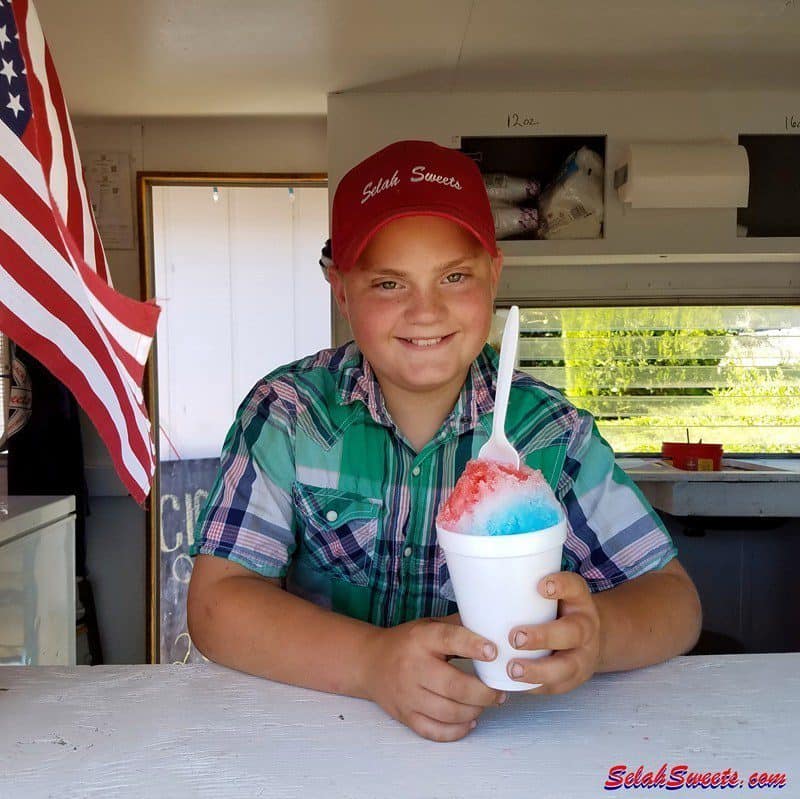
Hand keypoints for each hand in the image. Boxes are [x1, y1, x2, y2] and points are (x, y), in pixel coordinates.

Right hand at [363, 616, 506, 741]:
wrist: (370, 662)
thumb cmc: (406, 643)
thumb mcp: (428, 625)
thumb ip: (457, 625)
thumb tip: (493, 627)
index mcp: (421, 639)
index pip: (449, 639)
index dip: (473, 645)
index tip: (493, 651)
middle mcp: (412, 667)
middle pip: (453, 686)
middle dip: (483, 693)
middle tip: (498, 692)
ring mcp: (407, 695)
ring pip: (448, 712)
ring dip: (474, 711)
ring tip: (486, 704)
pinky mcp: (405, 716)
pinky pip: (434, 731)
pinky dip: (456, 731)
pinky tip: (468, 722)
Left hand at [506, 571, 600, 693]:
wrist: (587, 639)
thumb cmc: (555, 611)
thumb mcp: (550, 595)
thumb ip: (524, 591)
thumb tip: (474, 590)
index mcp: (578, 600)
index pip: (575, 587)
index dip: (561, 586)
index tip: (541, 586)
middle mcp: (585, 627)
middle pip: (572, 632)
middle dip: (544, 636)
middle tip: (515, 637)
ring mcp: (583, 655)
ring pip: (567, 666)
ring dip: (539, 670)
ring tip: (512, 669)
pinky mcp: (573, 679)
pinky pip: (557, 687)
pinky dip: (536, 687)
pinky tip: (515, 685)